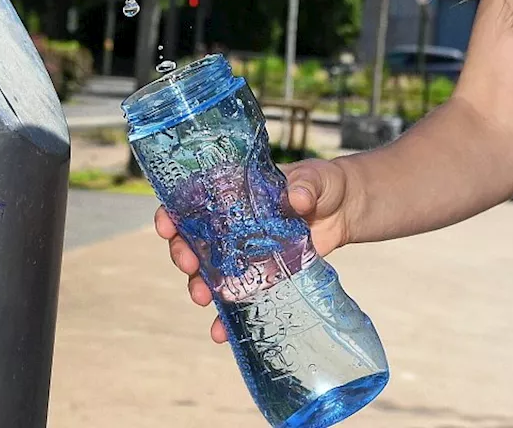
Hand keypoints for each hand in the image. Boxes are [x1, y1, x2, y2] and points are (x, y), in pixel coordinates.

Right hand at [154, 157, 355, 343]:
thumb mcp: (315, 179)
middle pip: (192, 241)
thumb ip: (305, 186)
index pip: (191, 202)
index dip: (172, 214)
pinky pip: (238, 297)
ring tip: (203, 299)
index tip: (166, 226)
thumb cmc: (322, 185)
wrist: (346, 212)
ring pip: (209, 273)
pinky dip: (226, 317)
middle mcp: (230, 226)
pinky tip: (221, 331)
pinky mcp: (262, 276)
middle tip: (189, 265)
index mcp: (232, 195)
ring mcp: (243, 254)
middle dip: (183, 255)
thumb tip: (297, 200)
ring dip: (198, 287)